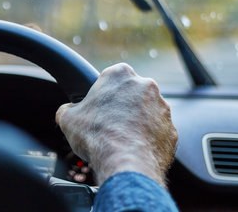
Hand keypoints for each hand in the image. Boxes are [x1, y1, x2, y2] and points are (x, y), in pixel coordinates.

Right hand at [55, 63, 177, 186]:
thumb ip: (67, 109)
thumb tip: (67, 112)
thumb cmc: (97, 135)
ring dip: (136, 122)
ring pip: (146, 112)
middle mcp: (145, 86)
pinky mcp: (171, 130)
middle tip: (108, 124)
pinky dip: (147, 139)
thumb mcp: (67, 118)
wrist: (125, 163)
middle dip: (121, 106)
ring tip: (120, 139)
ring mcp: (162, 108)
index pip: (110, 77)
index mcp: (120, 75)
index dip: (102, 93)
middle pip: (130, 93)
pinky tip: (133, 149)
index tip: (98, 106)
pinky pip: (157, 132)